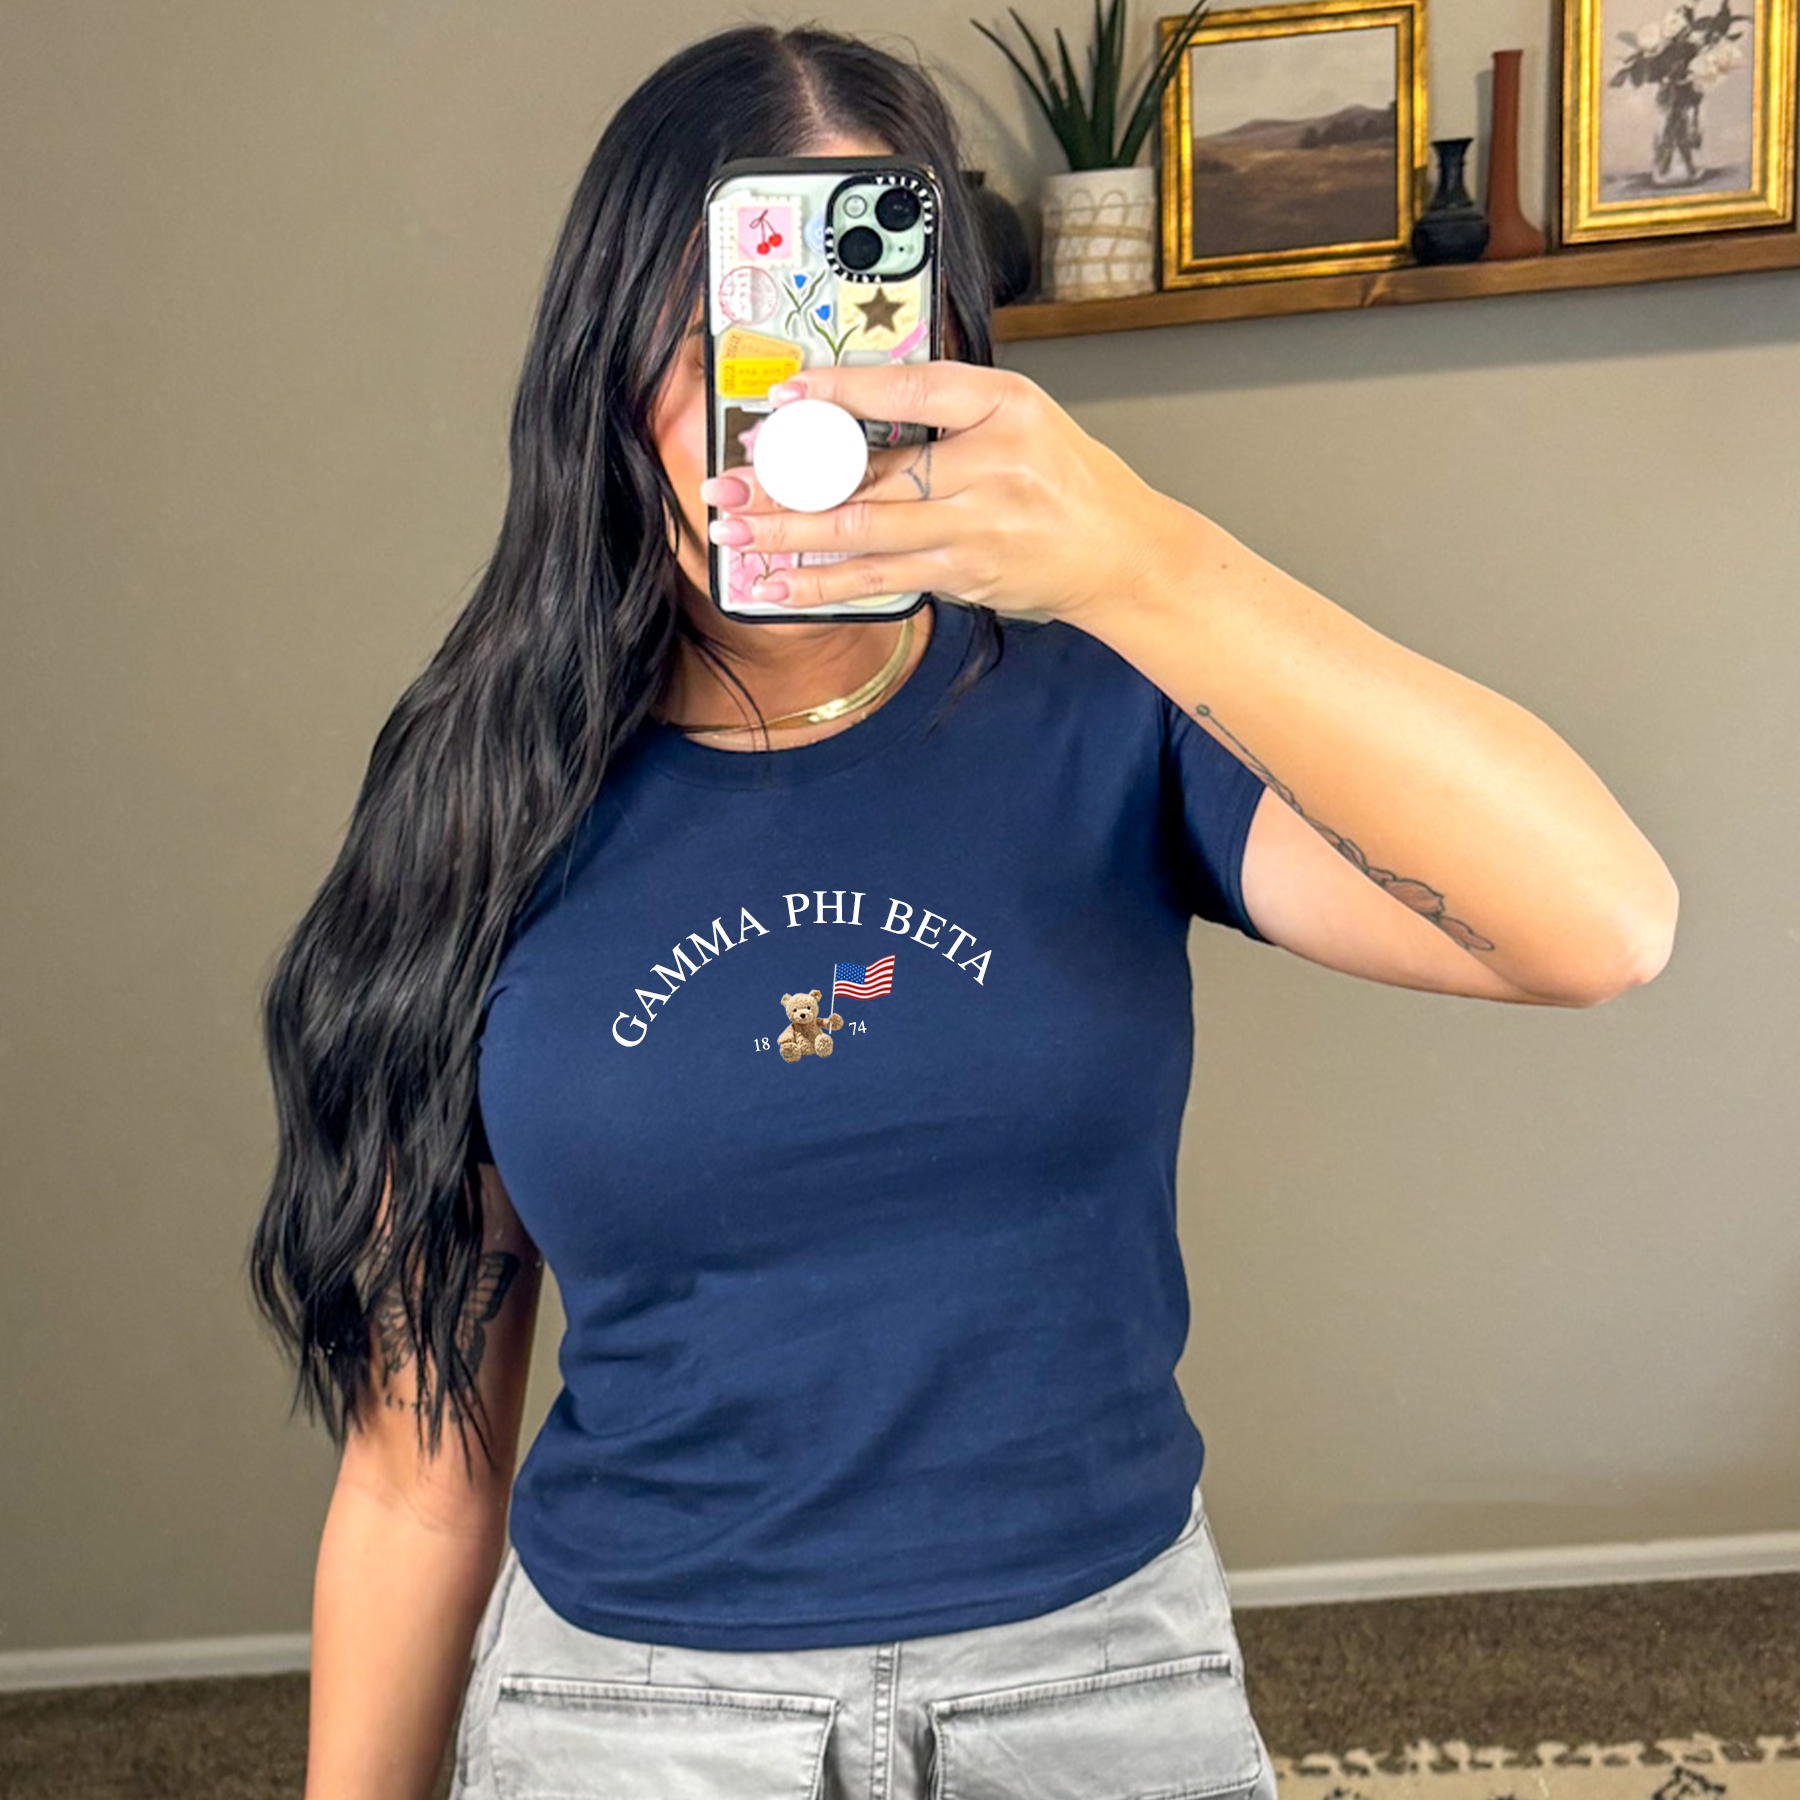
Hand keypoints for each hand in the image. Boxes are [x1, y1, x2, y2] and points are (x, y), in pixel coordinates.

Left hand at [697, 362, 1176, 631]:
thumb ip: (945, 407)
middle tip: (726, 484)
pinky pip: (883, 580)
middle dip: (789, 482)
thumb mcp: (1019, 414)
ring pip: (867, 533)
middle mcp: (991, 468)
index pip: (910, 390)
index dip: (841, 390)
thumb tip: (848, 406)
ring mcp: (975, 531)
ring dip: (791, 538)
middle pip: (872, 472)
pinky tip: (781, 587)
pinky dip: (827, 584)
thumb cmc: (1066, 478)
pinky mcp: (963, 577)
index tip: (784, 393)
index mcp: (1004, 407)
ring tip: (735, 537)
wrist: (1122, 553)